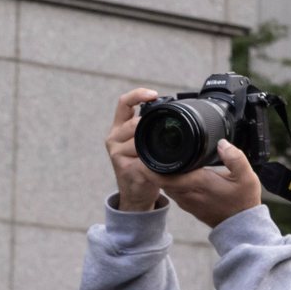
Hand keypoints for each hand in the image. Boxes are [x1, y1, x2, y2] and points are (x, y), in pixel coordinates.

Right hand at [106, 88, 167, 211]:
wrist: (135, 194)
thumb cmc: (142, 166)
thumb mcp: (143, 142)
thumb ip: (149, 128)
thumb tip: (176, 112)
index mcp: (119, 127)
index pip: (124, 103)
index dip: (138, 95)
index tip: (154, 95)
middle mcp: (114, 137)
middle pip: (134, 123)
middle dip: (151, 128)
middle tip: (167, 136)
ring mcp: (116, 153)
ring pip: (138, 141)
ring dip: (153, 146)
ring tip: (163, 154)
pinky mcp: (123, 167)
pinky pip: (142, 159)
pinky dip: (153, 161)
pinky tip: (158, 165)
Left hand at [161, 138, 263, 229]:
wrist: (240, 225)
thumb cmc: (243, 201)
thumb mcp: (247, 178)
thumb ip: (235, 158)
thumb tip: (222, 143)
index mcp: (198, 183)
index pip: (165, 177)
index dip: (153, 166)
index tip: (149, 154)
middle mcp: (187, 193)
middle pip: (161, 179)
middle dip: (156, 166)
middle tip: (157, 149)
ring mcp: (185, 201)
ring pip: (165, 184)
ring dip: (164, 174)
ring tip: (166, 158)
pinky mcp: (187, 205)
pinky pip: (172, 190)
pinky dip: (170, 181)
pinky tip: (178, 172)